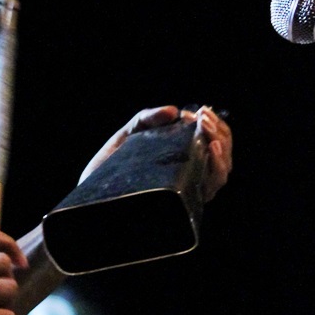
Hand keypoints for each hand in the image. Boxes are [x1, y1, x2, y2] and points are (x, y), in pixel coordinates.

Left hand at [79, 104, 232, 201]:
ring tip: (208, 133)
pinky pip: (210, 188)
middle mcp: (189, 176)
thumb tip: (174, 111)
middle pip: (223, 155)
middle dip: (220, 133)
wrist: (91, 195)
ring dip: (222, 148)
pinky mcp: (183, 204)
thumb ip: (147, 118)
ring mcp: (187, 190)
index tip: (204, 112)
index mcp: (181, 160)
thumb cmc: (109, 167)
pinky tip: (210, 150)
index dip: (216, 126)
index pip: (214, 142)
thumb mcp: (128, 135)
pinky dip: (216, 167)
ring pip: (221, 172)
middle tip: (204, 118)